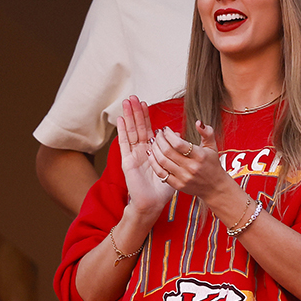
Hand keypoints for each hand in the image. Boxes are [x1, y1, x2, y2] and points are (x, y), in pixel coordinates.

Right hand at [116, 96, 173, 215]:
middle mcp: (141, 151)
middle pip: (138, 127)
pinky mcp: (127, 161)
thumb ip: (178, 151)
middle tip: (133, 97)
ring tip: (126, 102)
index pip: (148, 130)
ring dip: (129, 117)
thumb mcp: (175, 167)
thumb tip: (180, 136)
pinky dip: (122, 131)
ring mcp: (133, 155)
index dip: (146, 117)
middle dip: (136, 112)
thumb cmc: (163, 189)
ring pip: (130, 132)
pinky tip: (120, 119)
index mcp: (152, 152)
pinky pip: (124, 143)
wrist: (153, 203)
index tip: (145, 103)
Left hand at [147, 120, 234, 203]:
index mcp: (200, 156)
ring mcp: (183, 177)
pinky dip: (154, 163)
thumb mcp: (212, 147)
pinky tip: (152, 154)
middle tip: (157, 134)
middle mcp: (191, 167)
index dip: (168, 135)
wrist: (214, 187)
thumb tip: (198, 122)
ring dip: (155, 149)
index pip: (178, 144)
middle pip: (168, 151)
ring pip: (162, 161)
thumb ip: (207, 133)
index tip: (165, 129)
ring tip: (153, 142)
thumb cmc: (212, 165)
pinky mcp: (177, 185)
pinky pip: (161, 173)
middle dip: (159, 140)